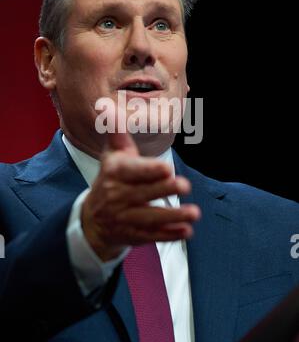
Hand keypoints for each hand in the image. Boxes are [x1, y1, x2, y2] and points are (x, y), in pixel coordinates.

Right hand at [81, 129, 200, 260]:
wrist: (92, 220)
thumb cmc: (109, 179)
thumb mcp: (112, 155)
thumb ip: (116, 132)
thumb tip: (106, 105)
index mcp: (114, 172)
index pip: (132, 171)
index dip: (149, 170)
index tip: (166, 168)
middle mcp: (116, 195)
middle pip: (144, 193)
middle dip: (165, 190)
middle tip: (185, 185)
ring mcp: (124, 217)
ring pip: (150, 217)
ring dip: (172, 215)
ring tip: (194, 213)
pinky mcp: (131, 235)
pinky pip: (151, 235)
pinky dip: (169, 234)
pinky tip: (186, 231)